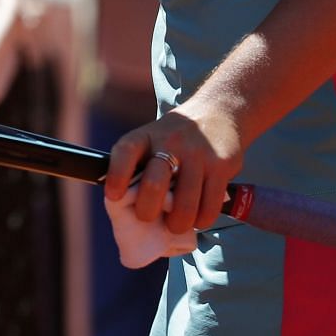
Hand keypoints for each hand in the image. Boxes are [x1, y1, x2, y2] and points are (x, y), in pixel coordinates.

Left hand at [105, 100, 246, 236]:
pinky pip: (209, 207)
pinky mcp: (221, 166)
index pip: (125, 151)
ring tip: (176, 224)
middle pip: (154, 185)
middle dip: (147, 212)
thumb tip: (122, 202)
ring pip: (184, 205)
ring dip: (177, 224)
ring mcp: (198, 153)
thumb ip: (139, 165)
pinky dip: (202, 220)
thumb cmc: (176, 137)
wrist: (219, 112)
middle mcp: (172, 141)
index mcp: (147, 136)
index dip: (117, 176)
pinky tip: (198, 216)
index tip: (114, 196)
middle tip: (149, 217)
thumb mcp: (153, 139)